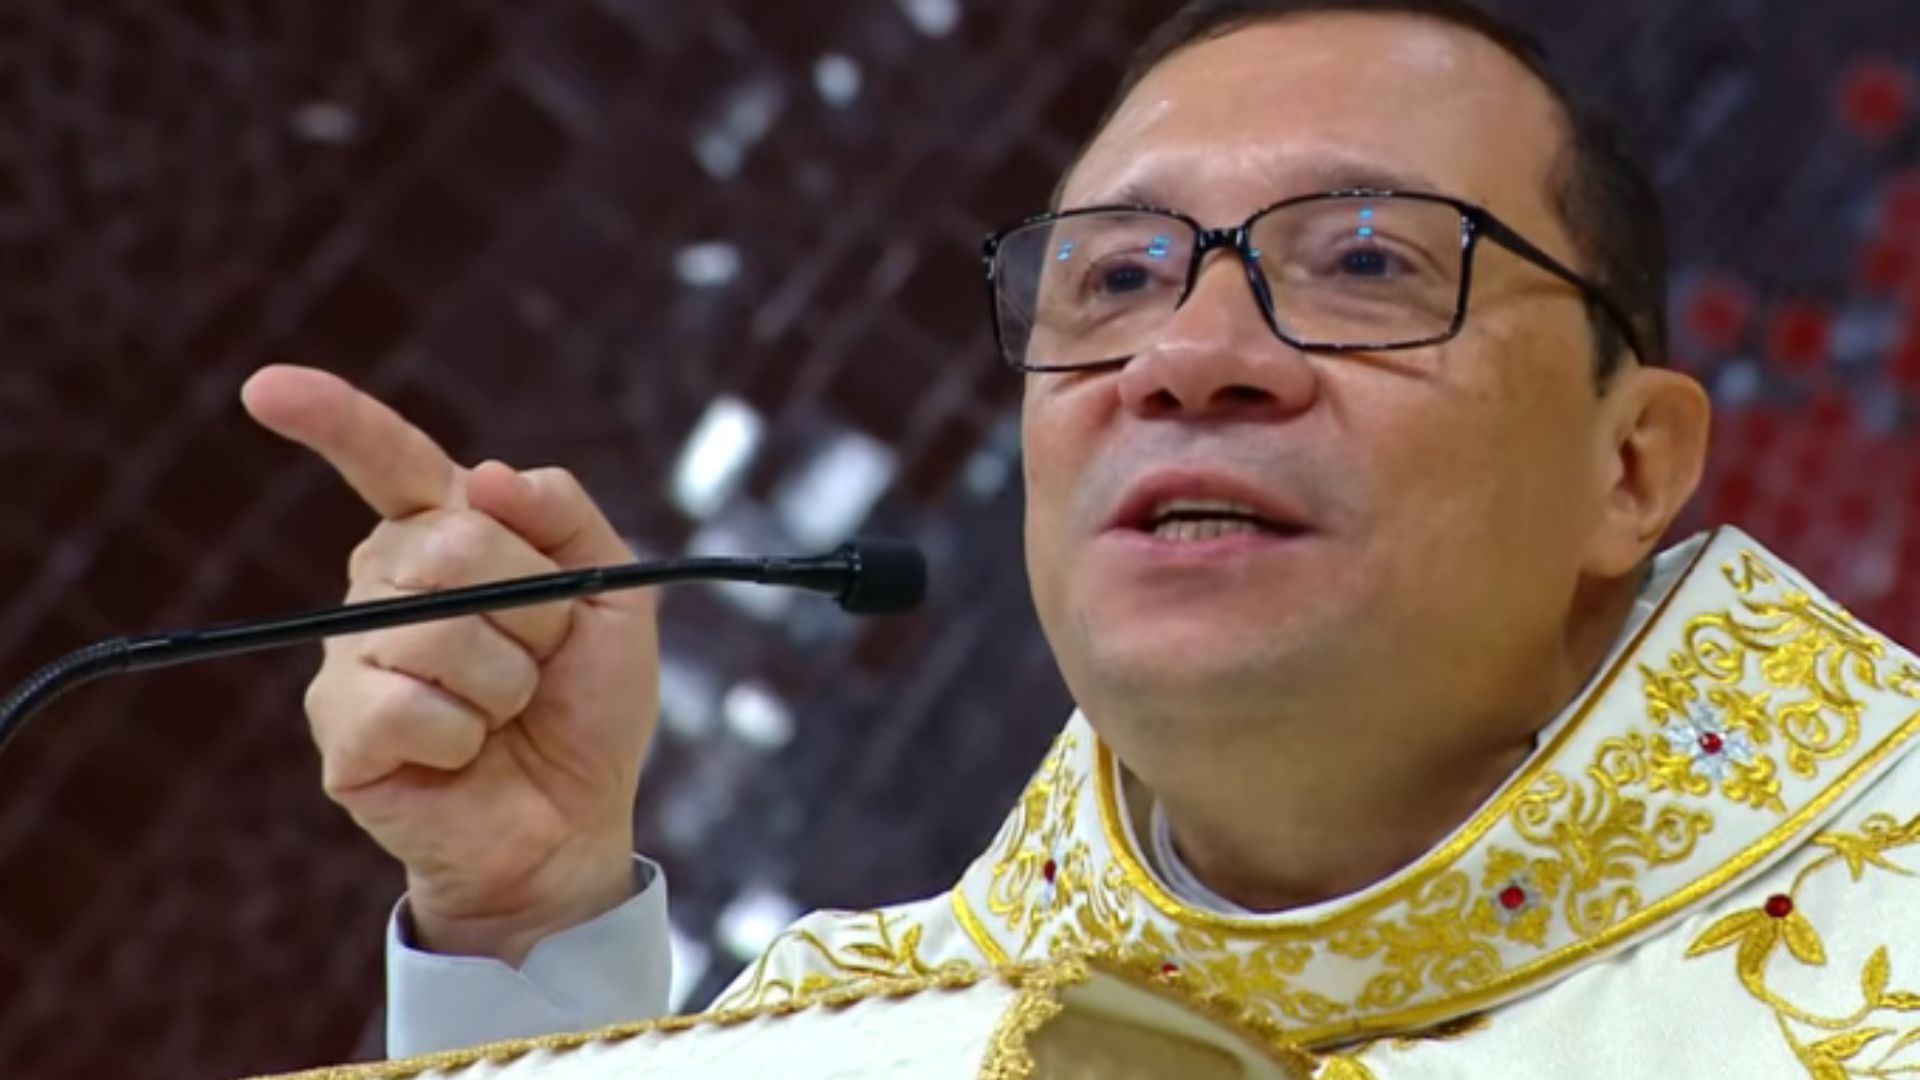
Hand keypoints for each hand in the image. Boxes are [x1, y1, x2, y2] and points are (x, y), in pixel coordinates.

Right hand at [242, 364, 658, 964]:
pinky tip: (462, 754)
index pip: (389, 462)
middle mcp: (384, 585)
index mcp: (444, 538)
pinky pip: (409, 706)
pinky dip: (464, 735)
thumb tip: (486, 475)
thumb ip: (565, 516)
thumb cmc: (585, 705)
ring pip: (441, 631)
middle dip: (535, 611)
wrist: (574, 820)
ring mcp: (352, 657)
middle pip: (455, 545)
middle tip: (542, 660)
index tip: (268, 388)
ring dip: (509, 680)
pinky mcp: (342, 731)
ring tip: (506, 713)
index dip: (332, 419)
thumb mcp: (612, 595)